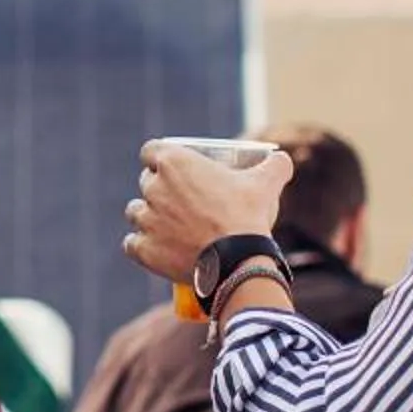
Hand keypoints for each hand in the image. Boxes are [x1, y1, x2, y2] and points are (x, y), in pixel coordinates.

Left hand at [123, 143, 292, 281]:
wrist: (238, 261)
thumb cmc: (247, 216)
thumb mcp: (266, 183)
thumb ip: (275, 165)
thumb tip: (280, 160)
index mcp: (174, 163)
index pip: (151, 151)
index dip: (159, 157)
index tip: (172, 168)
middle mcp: (153, 188)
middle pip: (146, 182)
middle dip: (159, 188)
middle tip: (181, 201)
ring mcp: (146, 219)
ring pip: (136, 212)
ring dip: (148, 216)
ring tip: (169, 226)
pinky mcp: (143, 248)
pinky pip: (132, 244)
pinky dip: (142, 246)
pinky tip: (157, 247)